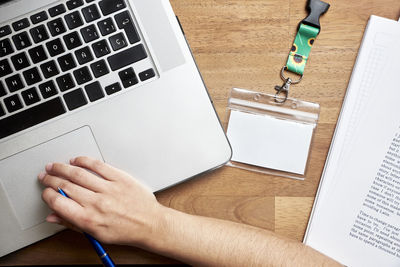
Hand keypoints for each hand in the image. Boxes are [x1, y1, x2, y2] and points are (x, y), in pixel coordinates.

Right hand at [38, 156, 164, 246]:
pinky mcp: (120, 178)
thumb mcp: (96, 234)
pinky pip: (99, 165)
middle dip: (51, 179)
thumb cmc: (125, 231)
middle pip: (66, 185)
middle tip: (46, 175)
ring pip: (79, 173)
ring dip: (63, 168)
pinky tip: (77, 160)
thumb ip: (72, 223)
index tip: (46, 191)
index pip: (58, 202)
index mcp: (88, 219)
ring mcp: (109, 188)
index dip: (48, 194)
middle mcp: (97, 203)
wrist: (149, 224)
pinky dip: (85, 161)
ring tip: (55, 166)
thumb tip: (53, 216)